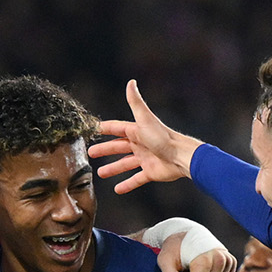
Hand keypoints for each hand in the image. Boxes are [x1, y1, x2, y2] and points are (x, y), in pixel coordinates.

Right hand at [90, 80, 201, 194]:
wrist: (181, 156)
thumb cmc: (163, 138)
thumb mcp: (145, 119)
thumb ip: (136, 102)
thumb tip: (131, 82)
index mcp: (136, 131)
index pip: (116, 129)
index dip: (104, 129)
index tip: (92, 130)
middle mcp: (140, 144)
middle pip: (118, 147)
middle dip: (104, 150)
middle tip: (90, 153)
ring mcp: (145, 159)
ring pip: (125, 164)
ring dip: (113, 168)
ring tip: (100, 174)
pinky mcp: (151, 172)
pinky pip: (136, 179)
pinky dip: (127, 184)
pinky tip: (117, 189)